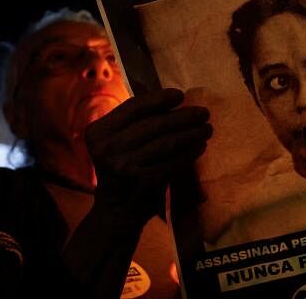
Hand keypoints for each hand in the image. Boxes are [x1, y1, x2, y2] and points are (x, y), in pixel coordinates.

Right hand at [85, 88, 211, 226]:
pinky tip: (200, 146)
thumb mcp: (117, 141)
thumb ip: (135, 120)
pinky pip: (173, 161)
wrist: (115, 210)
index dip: (159, 99)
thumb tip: (169, 97)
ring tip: (207, 129)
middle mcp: (108, 147)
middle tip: (204, 113)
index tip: (180, 95)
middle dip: (184, 116)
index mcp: (99, 131)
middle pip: (155, 124)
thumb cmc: (122, 166)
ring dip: (192, 133)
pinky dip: (189, 153)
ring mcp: (125, 165)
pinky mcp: (143, 181)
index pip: (133, 107)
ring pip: (167, 142)